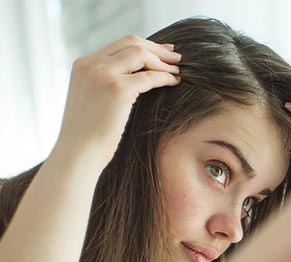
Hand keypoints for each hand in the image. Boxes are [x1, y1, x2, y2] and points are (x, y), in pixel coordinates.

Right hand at [53, 35, 180, 169]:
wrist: (78, 154)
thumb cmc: (87, 138)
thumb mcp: (91, 103)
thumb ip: (104, 87)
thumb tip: (132, 83)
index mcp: (83, 66)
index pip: (118, 45)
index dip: (143, 46)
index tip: (161, 53)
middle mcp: (91, 65)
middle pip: (131, 42)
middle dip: (157, 48)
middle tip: (176, 57)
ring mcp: (103, 75)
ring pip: (141, 53)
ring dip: (163, 61)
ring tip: (178, 70)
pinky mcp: (117, 90)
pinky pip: (149, 76)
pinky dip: (165, 77)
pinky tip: (175, 82)